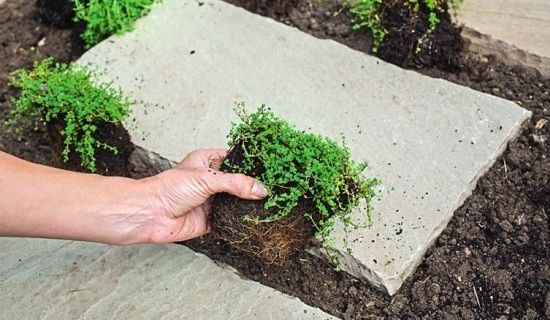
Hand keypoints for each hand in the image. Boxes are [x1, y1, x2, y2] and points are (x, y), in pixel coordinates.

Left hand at [143, 149, 266, 242]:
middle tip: (275, 187)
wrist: (151, 215)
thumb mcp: (207, 178)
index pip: (236, 160)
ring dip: (249, 204)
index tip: (271, 167)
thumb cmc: (168, 189)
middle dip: (254, 186)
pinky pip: (232, 220)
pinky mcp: (212, 220)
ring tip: (270, 203)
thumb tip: (260, 189)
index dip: (252, 164)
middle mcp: (211, 181)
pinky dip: (241, 221)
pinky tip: (254, 219)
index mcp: (208, 162)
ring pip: (238, 202)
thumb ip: (236, 183)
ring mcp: (212, 201)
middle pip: (239, 182)